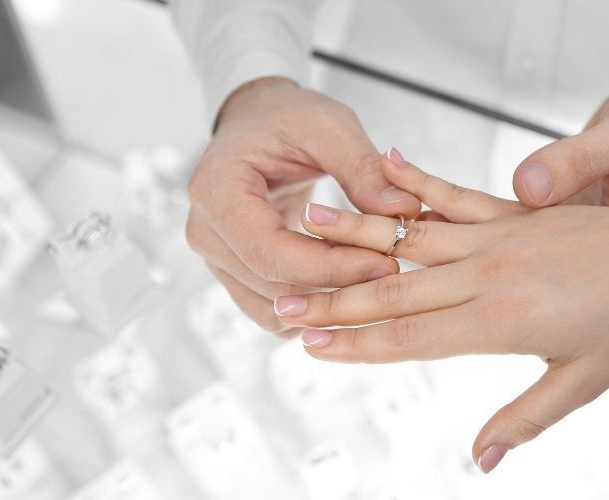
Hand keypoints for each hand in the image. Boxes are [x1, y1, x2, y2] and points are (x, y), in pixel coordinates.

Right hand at [186, 78, 421, 335]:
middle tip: (394, 268)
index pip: (272, 252)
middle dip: (339, 286)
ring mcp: (216, 259)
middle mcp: (206, 232)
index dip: (332, 267)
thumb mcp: (328, 125)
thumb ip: (363, 168)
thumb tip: (403, 211)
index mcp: (217, 190)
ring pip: (275, 308)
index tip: (386, 262)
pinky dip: (314, 305)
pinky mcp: (234, 274)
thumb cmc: (287, 117)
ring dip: (329, 301)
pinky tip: (350, 283)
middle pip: (275, 286)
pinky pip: (274, 311)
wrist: (257, 123)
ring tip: (375, 274)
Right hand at [272, 148, 608, 471]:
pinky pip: (452, 196)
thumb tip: (480, 460)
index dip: (356, 342)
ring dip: (355, 235)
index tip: (311, 345)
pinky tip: (383, 165)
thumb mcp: (583, 383)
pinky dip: (415, 183)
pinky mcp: (513, 212)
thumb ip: (525, 419)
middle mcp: (491, 274)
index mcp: (504, 322)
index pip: (411, 336)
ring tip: (305, 222)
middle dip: (335, 300)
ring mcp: (499, 236)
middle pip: (396, 288)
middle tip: (283, 304)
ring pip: (412, 238)